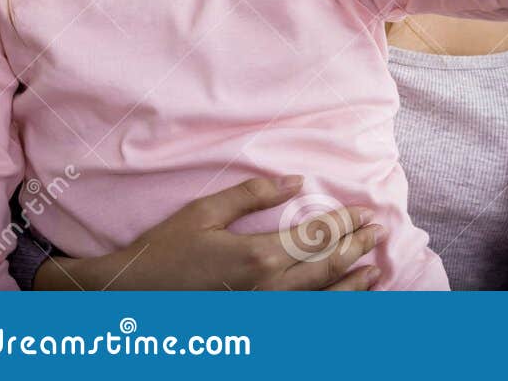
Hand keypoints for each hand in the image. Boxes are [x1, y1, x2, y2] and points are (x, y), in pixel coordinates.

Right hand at [35, 176, 382, 290]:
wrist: (127, 300)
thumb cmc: (163, 251)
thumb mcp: (204, 212)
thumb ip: (253, 195)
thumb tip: (297, 181)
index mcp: (257, 256)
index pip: (316, 236)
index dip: (345, 222)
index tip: (367, 212)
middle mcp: (267, 289)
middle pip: (327, 267)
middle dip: (357, 247)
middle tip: (380, 232)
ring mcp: (262, 313)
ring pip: (320, 299)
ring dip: (352, 283)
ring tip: (375, 270)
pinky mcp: (253, 326)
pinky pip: (300, 318)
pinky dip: (327, 308)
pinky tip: (341, 301)